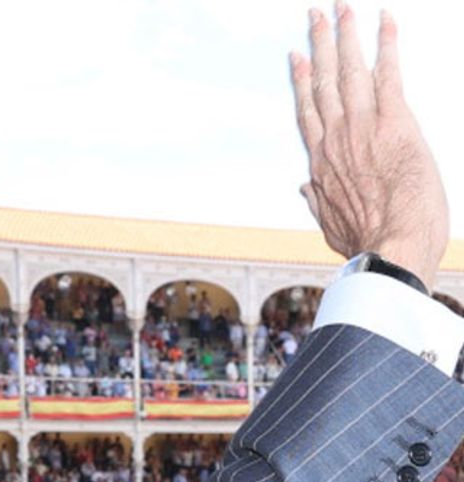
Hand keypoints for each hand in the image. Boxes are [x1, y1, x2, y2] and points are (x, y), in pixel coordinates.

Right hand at [290, 4, 447, 290]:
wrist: (390, 247)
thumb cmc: (365, 243)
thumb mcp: (332, 226)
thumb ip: (317, 202)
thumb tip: (301, 188)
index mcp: (321, 164)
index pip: (308, 113)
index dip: (302, 81)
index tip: (297, 57)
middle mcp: (336, 139)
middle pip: (324, 82)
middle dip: (320, 43)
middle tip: (315, 13)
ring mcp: (362, 128)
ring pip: (350, 70)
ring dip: (347, 33)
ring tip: (343, 6)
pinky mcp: (394, 123)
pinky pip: (389, 74)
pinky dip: (387, 44)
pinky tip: (385, 19)